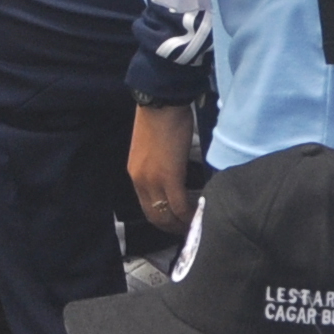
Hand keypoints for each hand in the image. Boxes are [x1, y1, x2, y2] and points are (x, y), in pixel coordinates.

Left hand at [127, 100, 199, 233]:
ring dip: (180, 224)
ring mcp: (153, 181)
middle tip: (187, 231)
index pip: (147, 207)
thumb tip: (174, 176)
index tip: (176, 224)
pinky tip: (198, 216)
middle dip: (171, 227)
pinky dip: (188, 214)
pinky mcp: (170, 177)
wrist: (161, 103)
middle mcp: (140, 181)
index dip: (162, 219)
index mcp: (136, 174)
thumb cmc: (160, 119)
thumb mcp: (153, 149)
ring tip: (195, 226)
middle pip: (155, 216)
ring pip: (166, 214)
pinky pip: (179, 205)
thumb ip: (159, 166)